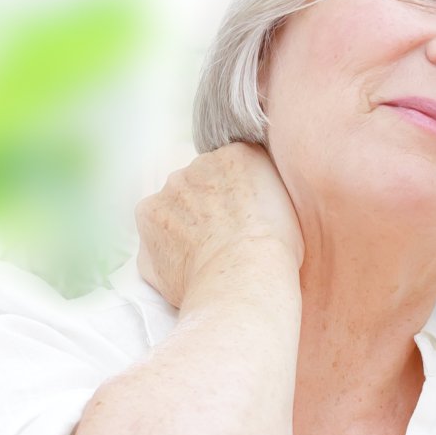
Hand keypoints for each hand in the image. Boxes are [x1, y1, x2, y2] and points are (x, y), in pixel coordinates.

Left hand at [134, 141, 304, 309]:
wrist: (243, 278)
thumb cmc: (274, 252)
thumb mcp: (287, 207)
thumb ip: (261, 190)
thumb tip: (249, 200)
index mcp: (239, 156)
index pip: (230, 169)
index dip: (235, 198)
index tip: (242, 221)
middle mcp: (199, 164)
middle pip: (198, 184)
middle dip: (205, 208)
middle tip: (223, 242)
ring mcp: (169, 188)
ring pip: (173, 207)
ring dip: (182, 226)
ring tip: (204, 259)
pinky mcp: (147, 216)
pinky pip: (155, 232)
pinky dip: (163, 250)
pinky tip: (186, 269)